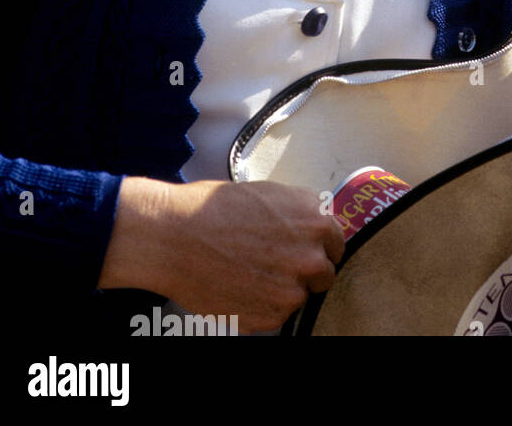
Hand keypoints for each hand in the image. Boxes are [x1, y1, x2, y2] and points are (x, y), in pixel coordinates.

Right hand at [99, 176, 345, 333]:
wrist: (176, 237)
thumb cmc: (216, 210)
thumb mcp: (273, 194)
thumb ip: (302, 214)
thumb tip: (314, 228)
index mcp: (316, 222)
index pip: (335, 243)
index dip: (318, 247)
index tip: (306, 251)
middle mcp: (311, 257)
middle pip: (324, 273)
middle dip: (305, 271)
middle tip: (276, 265)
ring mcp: (291, 291)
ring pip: (299, 296)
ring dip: (283, 290)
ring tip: (251, 274)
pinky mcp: (269, 317)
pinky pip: (276, 316)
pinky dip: (262, 307)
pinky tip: (239, 288)